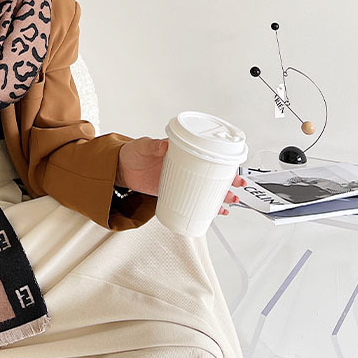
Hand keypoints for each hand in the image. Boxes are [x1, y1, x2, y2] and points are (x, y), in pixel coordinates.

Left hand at [116, 137, 246, 214]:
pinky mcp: (173, 192)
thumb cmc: (132, 153)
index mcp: (180, 152)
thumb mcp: (143, 146)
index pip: (206, 154)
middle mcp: (183, 166)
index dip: (221, 160)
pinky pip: (192, 200)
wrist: (120, 169)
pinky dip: (203, 207)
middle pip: (210, 173)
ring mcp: (180, 180)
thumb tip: (164, 145)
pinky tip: (214, 212)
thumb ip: (153, 146)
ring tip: (230, 201)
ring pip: (205, 188)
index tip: (232, 165)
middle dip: (227, 180)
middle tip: (238, 184)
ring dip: (219, 195)